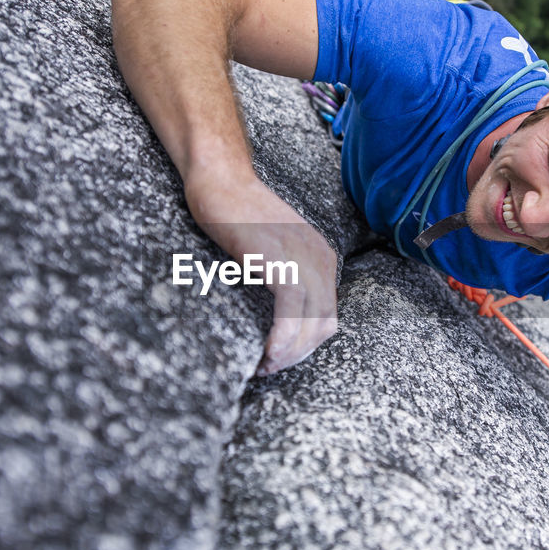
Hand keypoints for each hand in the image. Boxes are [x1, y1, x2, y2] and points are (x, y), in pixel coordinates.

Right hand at [186, 175, 337, 375]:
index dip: (304, 346)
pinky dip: (282, 338)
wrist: (220, 181)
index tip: (278, 359)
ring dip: (289, 353)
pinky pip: (292, 310)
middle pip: (323, 326)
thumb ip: (285, 279)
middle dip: (297, 355)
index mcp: (322, 258)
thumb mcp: (272, 251)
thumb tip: (281, 322)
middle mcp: (320, 258)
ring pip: (311, 323)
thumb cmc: (237, 217)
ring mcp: (303, 257)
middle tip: (268, 368)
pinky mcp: (281, 258)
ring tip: (265, 366)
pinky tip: (267, 353)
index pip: (327, 318)